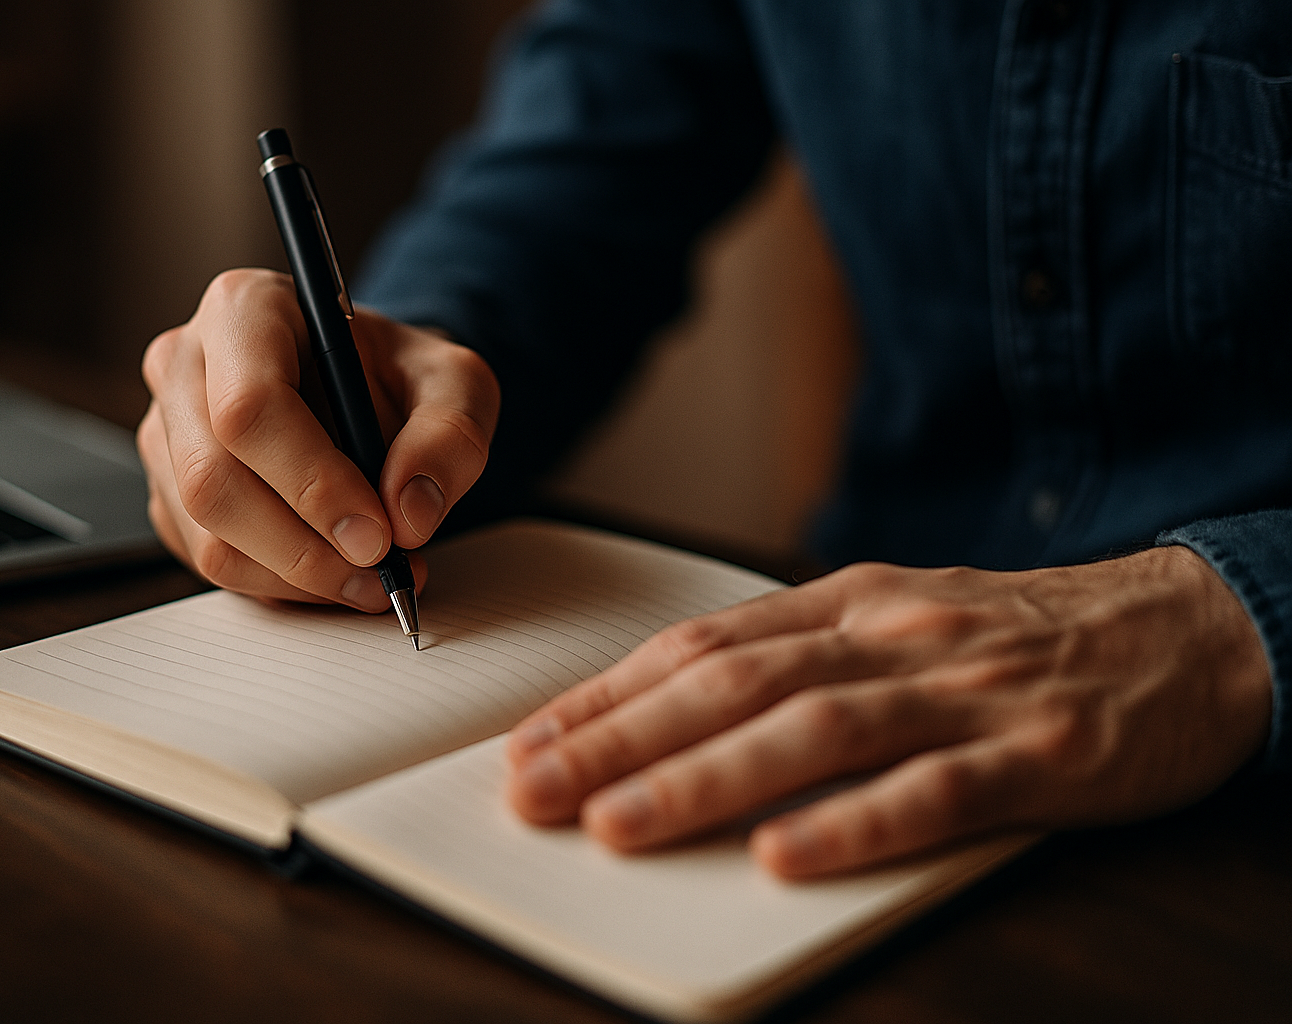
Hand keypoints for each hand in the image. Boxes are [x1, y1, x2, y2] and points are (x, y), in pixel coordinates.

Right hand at [138, 268, 499, 607]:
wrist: (370, 390)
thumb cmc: (400, 374)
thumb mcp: (456, 382)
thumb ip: (449, 436)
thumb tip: (408, 514)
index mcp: (244, 310)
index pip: (250, 407)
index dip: (313, 483)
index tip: (378, 533)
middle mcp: (185, 365)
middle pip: (214, 480)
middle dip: (305, 546)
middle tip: (381, 570)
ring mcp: (166, 434)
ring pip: (207, 535)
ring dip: (298, 577)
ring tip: (373, 578)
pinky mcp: (169, 494)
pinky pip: (210, 561)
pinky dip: (281, 586)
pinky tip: (336, 573)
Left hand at [505, 547, 1271, 877]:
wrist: (1188, 628)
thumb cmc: (1019, 635)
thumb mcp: (900, 620)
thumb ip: (802, 658)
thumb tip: (676, 709)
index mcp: (852, 602)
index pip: (703, 646)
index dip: (609, 695)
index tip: (531, 742)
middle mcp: (894, 637)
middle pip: (735, 685)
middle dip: (621, 738)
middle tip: (534, 790)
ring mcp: (965, 691)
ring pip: (815, 732)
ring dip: (707, 779)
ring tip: (620, 826)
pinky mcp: (1040, 752)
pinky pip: (936, 791)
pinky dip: (855, 824)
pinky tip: (784, 857)